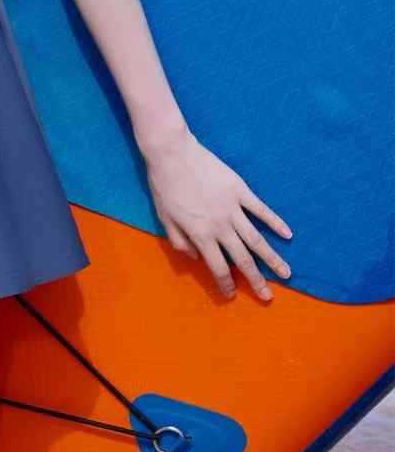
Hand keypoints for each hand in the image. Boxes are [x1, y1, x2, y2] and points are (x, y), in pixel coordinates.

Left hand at [144, 129, 292, 301]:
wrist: (172, 154)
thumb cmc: (164, 186)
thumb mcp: (165, 219)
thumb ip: (179, 241)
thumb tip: (195, 258)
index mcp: (201, 235)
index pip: (217, 267)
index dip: (226, 284)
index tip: (232, 295)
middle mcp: (220, 226)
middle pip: (242, 259)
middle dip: (256, 280)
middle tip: (268, 297)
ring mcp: (233, 208)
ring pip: (257, 239)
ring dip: (272, 258)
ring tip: (286, 273)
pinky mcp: (241, 190)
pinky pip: (261, 210)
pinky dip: (275, 222)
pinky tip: (288, 235)